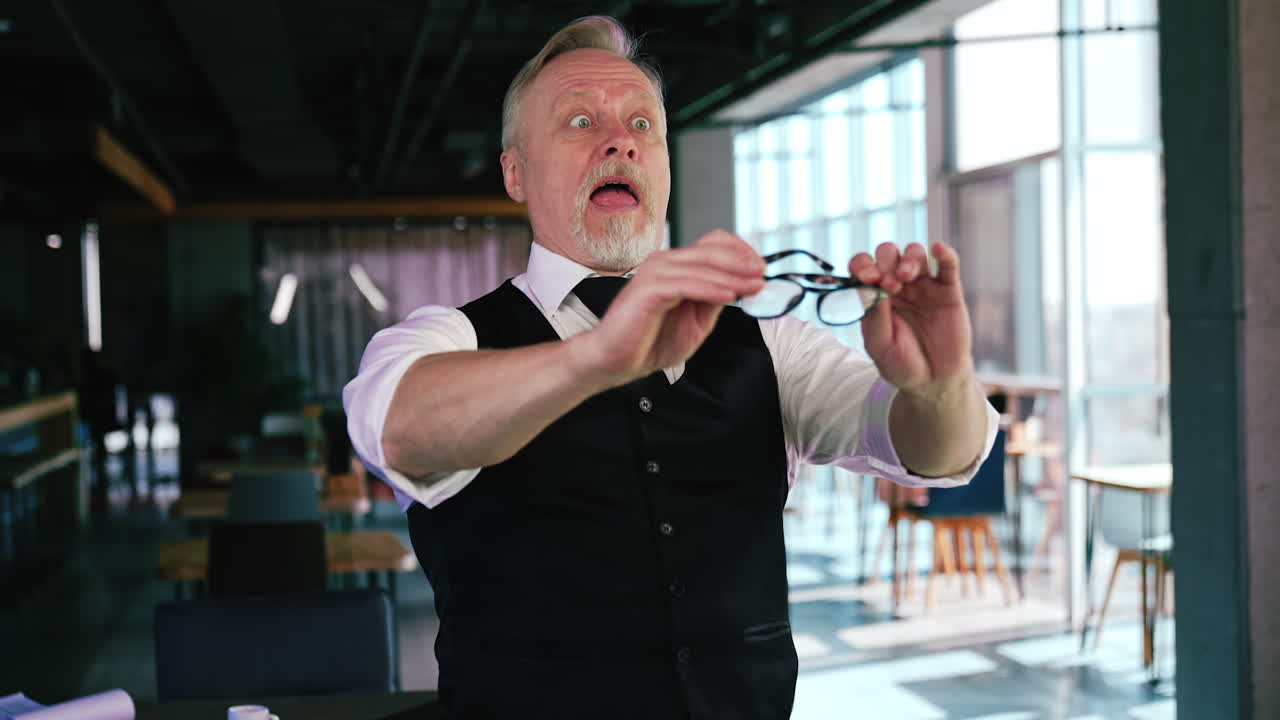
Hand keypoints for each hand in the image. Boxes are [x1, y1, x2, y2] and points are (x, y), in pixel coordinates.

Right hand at [576, 230, 764, 385]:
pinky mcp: (648, 290)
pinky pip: (686, 284)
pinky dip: (710, 288)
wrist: (617, 361)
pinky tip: (729, 295)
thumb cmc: (651, 342)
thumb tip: (743, 285)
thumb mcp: (697, 322)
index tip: (761, 269)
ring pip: (702, 265)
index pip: (714, 243)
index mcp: (677, 266)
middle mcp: (665, 262)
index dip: (741, 251)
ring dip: (732, 275)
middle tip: (764, 275)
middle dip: (742, 262)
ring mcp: (655, 273)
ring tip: (754, 286)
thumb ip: (716, 301)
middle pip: (711, 249)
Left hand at [849, 242, 974, 397]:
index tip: (867, 277)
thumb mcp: (880, 347)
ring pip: (915, 253)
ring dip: (909, 258)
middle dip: (885, 262)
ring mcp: (923, 286)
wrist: (934, 380)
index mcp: (875, 295)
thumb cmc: (902, 364)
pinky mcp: (948, 290)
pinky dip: (944, 253)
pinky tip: (937, 250)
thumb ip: (874, 319)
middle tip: (889, 284)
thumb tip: (873, 288)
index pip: (863, 267)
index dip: (862, 265)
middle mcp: (897, 285)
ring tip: (905, 276)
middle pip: (888, 253)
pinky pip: (948, 264)